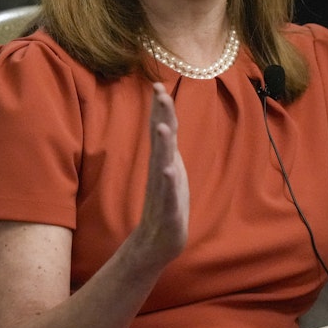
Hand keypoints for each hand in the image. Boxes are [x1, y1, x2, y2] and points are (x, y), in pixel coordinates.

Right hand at [132, 83, 189, 265]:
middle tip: (160, 93)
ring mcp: (162, 189)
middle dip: (161, 116)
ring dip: (163, 145)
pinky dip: (167, 181)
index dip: (161, 108)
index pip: (162, 129)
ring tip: (162, 126)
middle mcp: (160, 171)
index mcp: (164, 161)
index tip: (158, 84)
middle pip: (161, 139)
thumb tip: (165, 122)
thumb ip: (168, 147)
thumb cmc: (166, 204)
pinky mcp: (168, 209)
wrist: (157, 242)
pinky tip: (167, 170)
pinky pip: (167, 193)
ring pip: (162, 163)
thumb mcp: (170, 170)